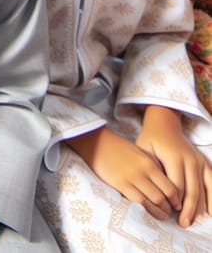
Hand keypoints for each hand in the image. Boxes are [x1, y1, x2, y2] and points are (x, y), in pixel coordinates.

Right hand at [68, 126, 178, 220]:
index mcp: (149, 163)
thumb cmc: (118, 147)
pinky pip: (137, 201)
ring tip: (162, 215)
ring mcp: (131, 179)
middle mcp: (142, 172)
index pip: (170, 186)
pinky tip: (148, 210)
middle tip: (170, 212)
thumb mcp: (139, 153)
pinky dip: (146, 208)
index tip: (177, 203)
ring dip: (159, 211)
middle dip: (169, 207)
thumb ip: (152, 167)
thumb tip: (164, 185)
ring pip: (152, 202)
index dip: (176, 199)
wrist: (97, 142)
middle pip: (163, 196)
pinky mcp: (120, 184)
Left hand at [137, 105, 211, 226]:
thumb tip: (148, 190)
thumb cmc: (150, 139)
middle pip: (191, 190)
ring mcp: (199, 161)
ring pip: (203, 190)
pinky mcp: (205, 163)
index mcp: (173, 156)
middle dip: (187, 209)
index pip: (176, 185)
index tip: (170, 212)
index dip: (173, 200)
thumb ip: (149, 168)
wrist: (164, 123)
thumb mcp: (143, 149)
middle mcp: (189, 159)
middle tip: (183, 224)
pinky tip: (210, 213)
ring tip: (193, 222)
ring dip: (199, 208)